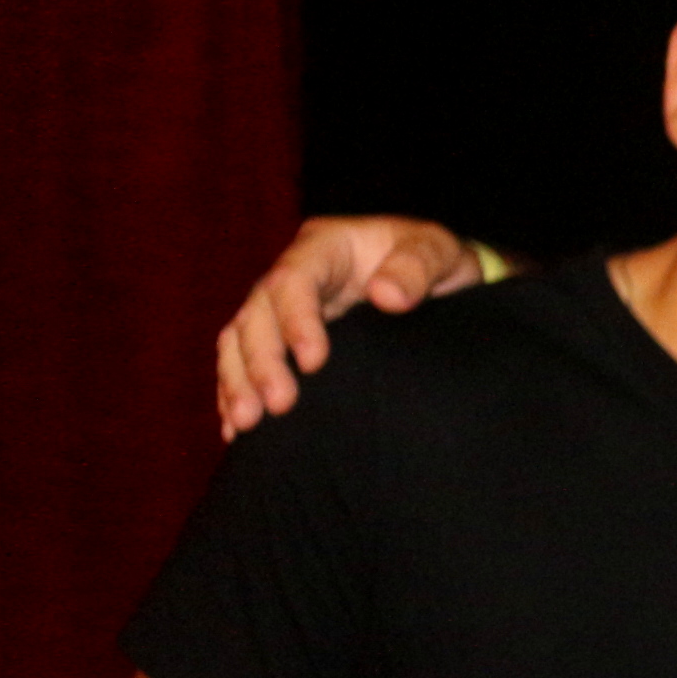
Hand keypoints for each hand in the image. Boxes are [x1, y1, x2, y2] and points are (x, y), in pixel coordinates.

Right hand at [216, 217, 475, 437]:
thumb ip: (418, 266)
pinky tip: (237, 430)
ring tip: (245, 423)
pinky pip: (244, 362)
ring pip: (241, 339)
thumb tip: (386, 295)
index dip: (296, 319)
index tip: (314, 362)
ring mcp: (283, 308)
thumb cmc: (435, 261)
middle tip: (278, 405)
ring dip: (238, 381)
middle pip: (258, 313)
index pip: (294, 279)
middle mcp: (295, 275)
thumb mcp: (440, 251)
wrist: (436, 280)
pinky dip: (237, 392)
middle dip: (262, 360)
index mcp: (325, 246)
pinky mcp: (283, 338)